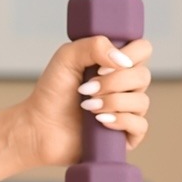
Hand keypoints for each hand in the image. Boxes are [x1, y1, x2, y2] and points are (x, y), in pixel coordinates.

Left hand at [16, 36, 152, 166]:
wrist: (38, 126)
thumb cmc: (51, 92)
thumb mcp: (67, 57)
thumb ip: (94, 45)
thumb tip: (122, 60)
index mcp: (116, 65)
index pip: (143, 50)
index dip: (129, 55)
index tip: (102, 67)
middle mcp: (125, 87)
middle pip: (143, 76)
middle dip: (114, 82)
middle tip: (86, 89)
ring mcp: (126, 112)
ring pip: (141, 102)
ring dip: (113, 102)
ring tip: (87, 107)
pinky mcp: (124, 136)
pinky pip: (140, 125)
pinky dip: (121, 121)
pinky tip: (100, 121)